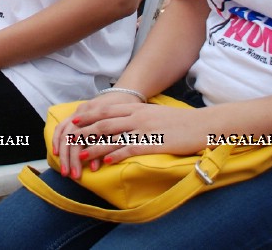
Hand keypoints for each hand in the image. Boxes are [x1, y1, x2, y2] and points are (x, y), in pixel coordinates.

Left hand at [52, 96, 208, 178]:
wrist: (201, 125)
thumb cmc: (179, 121)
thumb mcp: (155, 113)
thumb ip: (138, 116)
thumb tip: (124, 122)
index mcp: (136, 108)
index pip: (107, 110)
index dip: (89, 115)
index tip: (75, 120)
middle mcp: (137, 116)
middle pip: (104, 123)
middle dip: (85, 132)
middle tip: (70, 140)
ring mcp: (144, 129)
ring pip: (112, 137)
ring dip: (94, 147)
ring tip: (81, 155)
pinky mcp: (153, 143)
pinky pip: (129, 149)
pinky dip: (115, 155)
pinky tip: (106, 162)